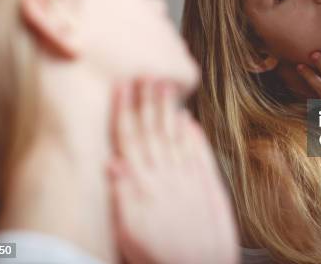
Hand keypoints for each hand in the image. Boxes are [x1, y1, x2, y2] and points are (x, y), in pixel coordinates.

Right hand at [108, 79, 238, 263]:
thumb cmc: (159, 257)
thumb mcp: (128, 233)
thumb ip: (121, 195)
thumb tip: (111, 162)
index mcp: (143, 185)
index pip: (130, 139)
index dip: (125, 112)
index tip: (122, 88)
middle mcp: (166, 176)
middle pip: (153, 130)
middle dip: (148, 101)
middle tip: (146, 74)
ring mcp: (189, 179)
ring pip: (175, 135)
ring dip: (169, 109)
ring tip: (165, 86)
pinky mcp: (209, 186)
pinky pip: (200, 153)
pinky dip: (194, 134)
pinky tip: (189, 119)